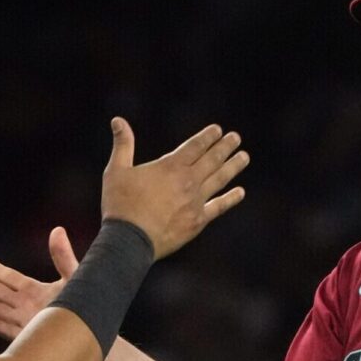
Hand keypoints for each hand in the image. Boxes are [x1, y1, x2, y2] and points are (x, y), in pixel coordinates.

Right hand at [0, 227, 78, 341]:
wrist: (95, 336)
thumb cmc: (87, 306)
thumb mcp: (74, 277)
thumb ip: (63, 256)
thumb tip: (57, 230)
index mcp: (34, 290)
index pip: (4, 275)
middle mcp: (25, 305)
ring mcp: (25, 322)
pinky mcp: (28, 338)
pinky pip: (6, 330)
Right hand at [98, 117, 247, 256]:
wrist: (130, 240)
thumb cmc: (120, 205)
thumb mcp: (116, 170)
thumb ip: (123, 144)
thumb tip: (117, 120)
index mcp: (170, 167)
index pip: (195, 146)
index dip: (208, 137)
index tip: (218, 130)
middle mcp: (188, 181)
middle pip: (212, 159)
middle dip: (225, 146)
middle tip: (236, 138)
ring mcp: (195, 201)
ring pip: (220, 179)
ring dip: (233, 166)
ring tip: (244, 157)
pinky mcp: (198, 221)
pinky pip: (218, 206)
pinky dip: (231, 199)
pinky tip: (240, 192)